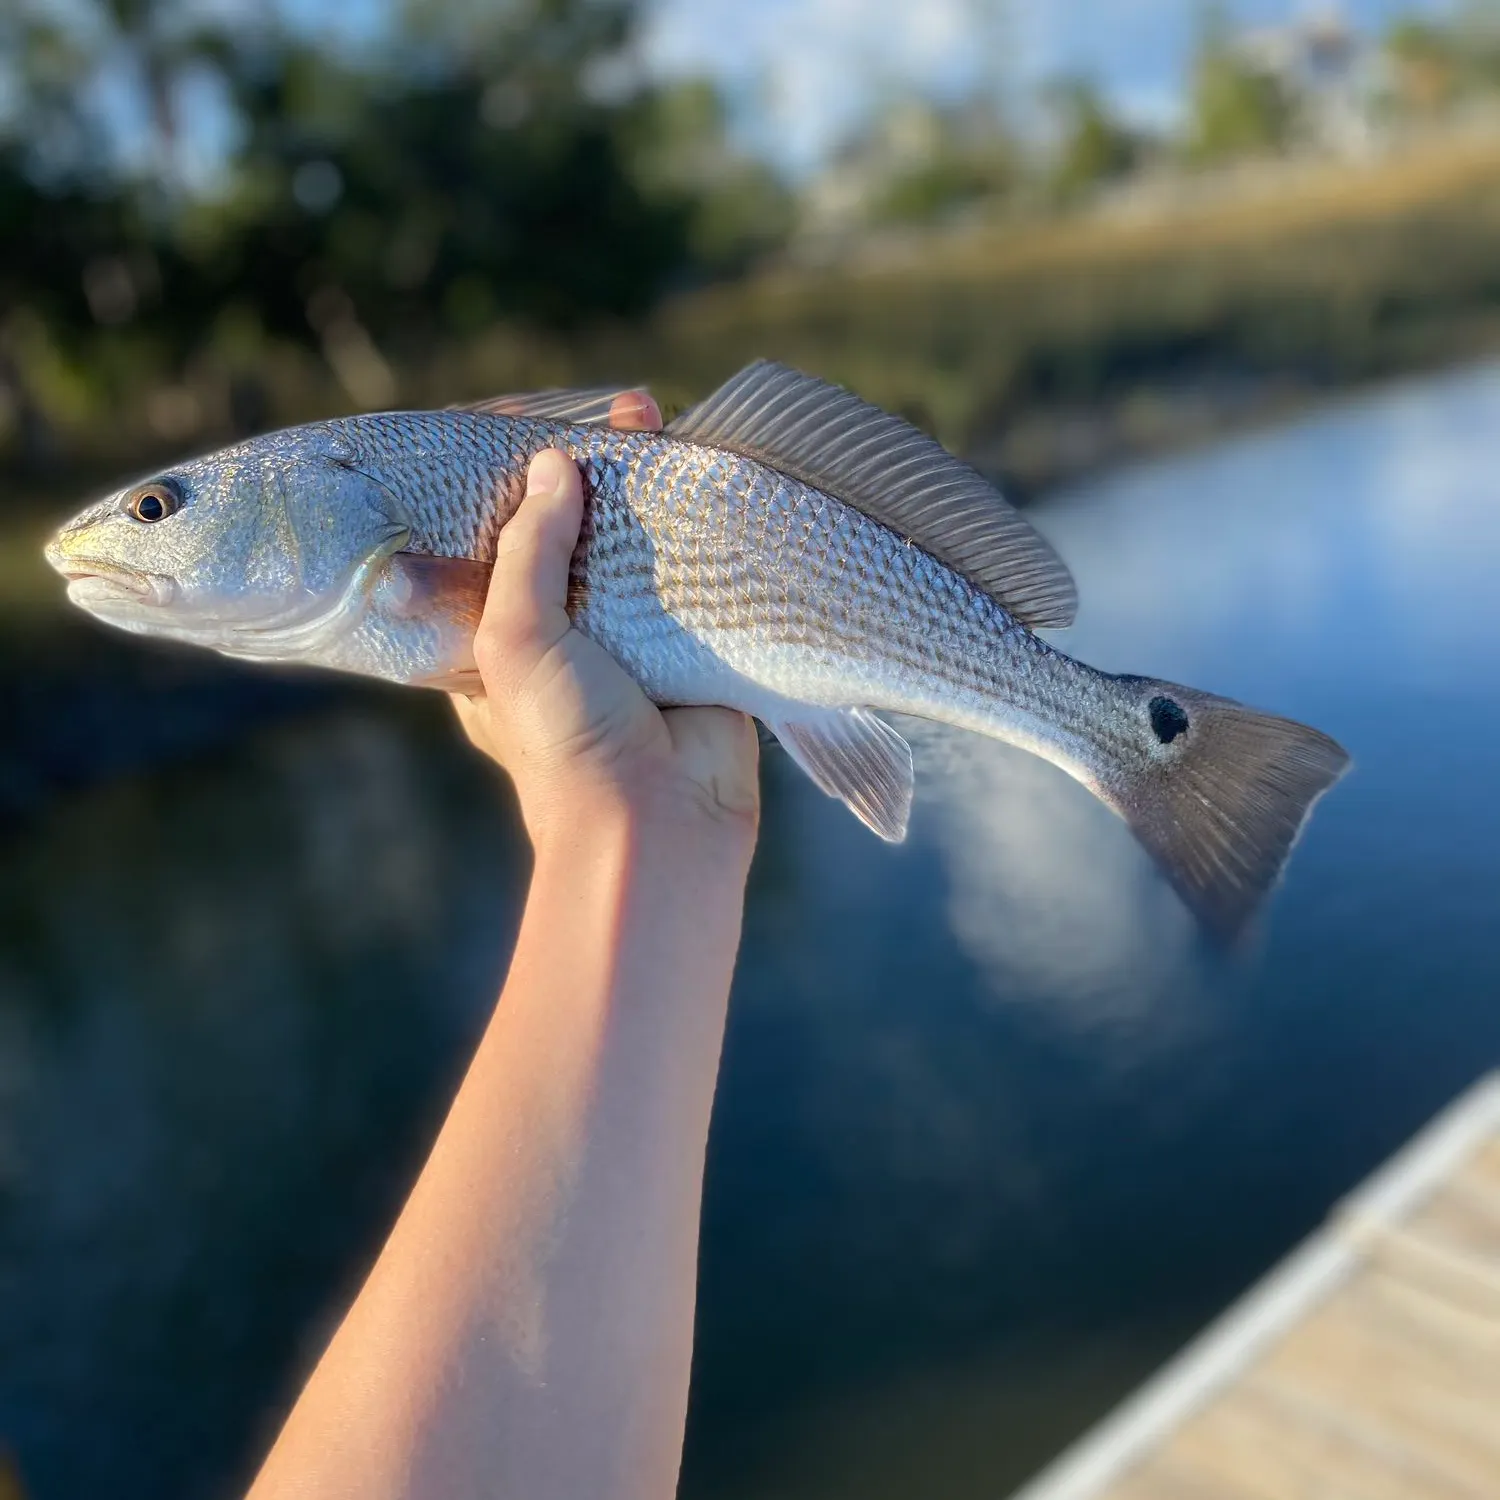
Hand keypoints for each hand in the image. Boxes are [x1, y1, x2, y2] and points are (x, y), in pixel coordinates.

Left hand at [451, 392, 760, 847]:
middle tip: (623, 416)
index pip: (502, 543)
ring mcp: (633, 639)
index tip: (545, 430)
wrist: (661, 818)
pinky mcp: (693, 645)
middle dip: (596, 475)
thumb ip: (529, 549)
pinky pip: (695, 577)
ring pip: (638, 548)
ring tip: (662, 423)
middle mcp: (566, 635)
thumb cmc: (566, 738)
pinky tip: (708, 475)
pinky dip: (702, 532)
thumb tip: (555, 464)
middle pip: (576, 536)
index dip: (522, 486)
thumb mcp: (517, 638)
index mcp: (502, 640)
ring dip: (652, 491)